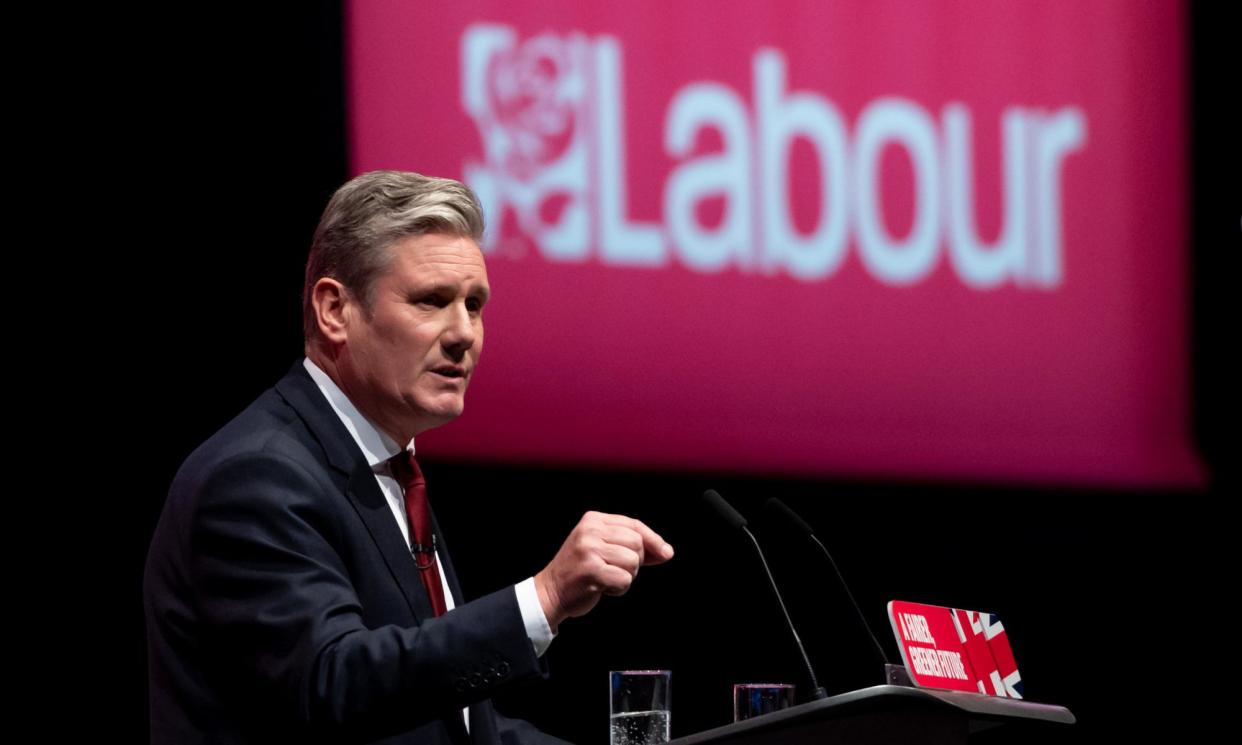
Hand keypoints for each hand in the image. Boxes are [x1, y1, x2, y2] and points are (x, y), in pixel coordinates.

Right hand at [534, 511, 673, 630]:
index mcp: (593, 520)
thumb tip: (667, 552)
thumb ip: (633, 547)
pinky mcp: (591, 569)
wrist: (550, 592)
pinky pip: (624, 579)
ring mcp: (589, 549)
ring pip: (633, 561)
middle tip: (615, 570)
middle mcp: (590, 530)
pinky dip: (619, 588)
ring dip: (627, 576)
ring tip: (607, 578)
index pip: (635, 525)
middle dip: (634, 561)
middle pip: (637, 543)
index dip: (654, 540)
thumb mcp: (603, 549)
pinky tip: (603, 588)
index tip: (666, 553)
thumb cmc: (581, 571)